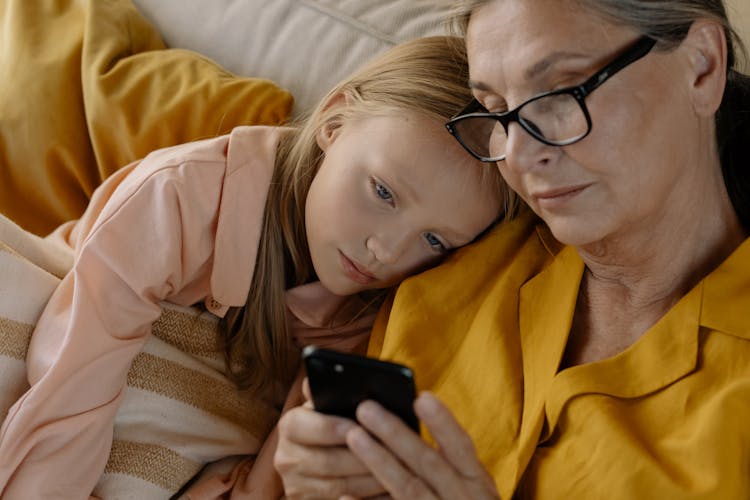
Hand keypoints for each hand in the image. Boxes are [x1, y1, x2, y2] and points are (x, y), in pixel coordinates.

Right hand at [274, 381, 387, 499]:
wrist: (314, 461)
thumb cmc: (332, 424)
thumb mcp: (328, 406)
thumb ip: (328, 392)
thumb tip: (326, 373)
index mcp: (290, 426)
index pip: (309, 426)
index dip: (335, 428)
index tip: (362, 426)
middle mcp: (286, 458)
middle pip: (328, 462)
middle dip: (364, 457)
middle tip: (394, 451)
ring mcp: (296, 486)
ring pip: (340, 487)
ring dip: (372, 480)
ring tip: (400, 470)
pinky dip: (368, 497)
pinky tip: (390, 489)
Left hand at [345, 392, 499, 499]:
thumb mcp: (468, 487)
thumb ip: (446, 461)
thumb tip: (414, 411)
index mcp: (475, 482)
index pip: (460, 447)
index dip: (442, 423)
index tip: (422, 398)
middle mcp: (460, 498)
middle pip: (427, 463)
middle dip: (396, 434)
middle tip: (366, 408)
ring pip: (407, 489)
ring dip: (379, 462)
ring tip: (354, 436)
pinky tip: (344, 497)